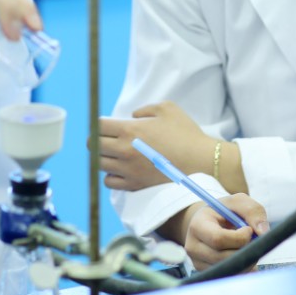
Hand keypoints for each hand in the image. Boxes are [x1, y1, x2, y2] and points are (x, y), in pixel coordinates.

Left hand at [97, 101, 214, 190]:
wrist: (202, 163)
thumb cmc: (186, 133)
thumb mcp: (167, 109)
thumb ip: (145, 109)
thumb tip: (132, 116)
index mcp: (130, 130)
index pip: (98, 126)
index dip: (101, 124)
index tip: (107, 125)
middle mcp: (124, 150)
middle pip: (93, 145)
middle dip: (98, 139)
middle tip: (109, 139)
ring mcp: (128, 170)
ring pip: (99, 164)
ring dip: (104, 157)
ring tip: (117, 154)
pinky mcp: (134, 185)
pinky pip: (109, 182)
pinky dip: (112, 175)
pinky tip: (123, 169)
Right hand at [183, 195, 268, 271]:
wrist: (213, 223)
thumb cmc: (226, 211)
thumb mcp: (239, 202)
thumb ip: (252, 211)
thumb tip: (263, 233)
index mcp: (197, 225)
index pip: (218, 239)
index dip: (239, 237)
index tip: (248, 229)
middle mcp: (193, 247)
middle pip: (223, 257)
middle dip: (244, 250)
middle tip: (252, 241)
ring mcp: (198, 263)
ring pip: (228, 270)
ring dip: (246, 261)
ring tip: (249, 247)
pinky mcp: (207, 273)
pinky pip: (230, 277)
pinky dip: (243, 269)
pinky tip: (245, 257)